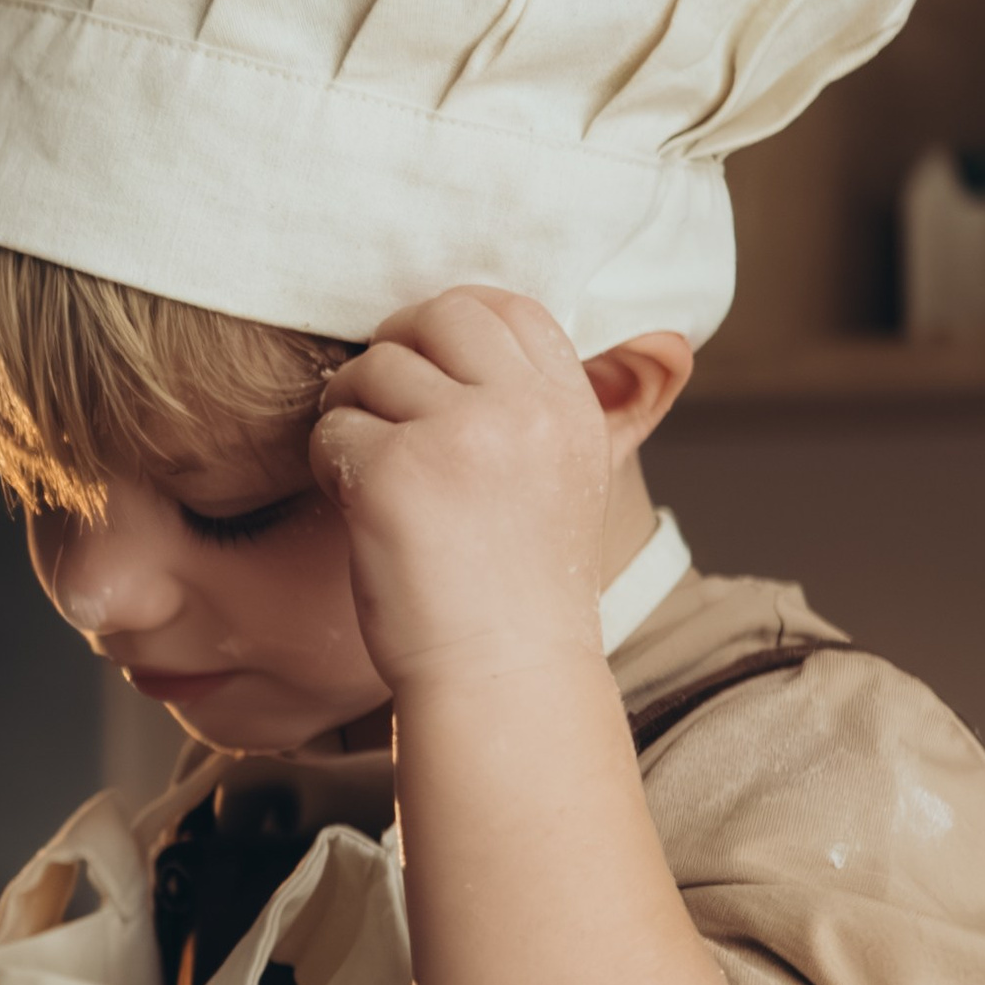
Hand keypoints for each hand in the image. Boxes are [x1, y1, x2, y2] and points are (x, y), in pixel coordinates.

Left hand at [310, 288, 609, 696]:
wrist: (503, 677)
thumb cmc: (522, 594)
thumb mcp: (573, 482)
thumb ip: (576, 410)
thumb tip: (655, 341)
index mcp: (569, 407)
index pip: (508, 307)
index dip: (453, 325)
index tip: (428, 372)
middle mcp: (520, 408)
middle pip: (436, 316)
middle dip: (394, 351)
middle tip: (379, 408)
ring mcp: (456, 434)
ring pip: (373, 369)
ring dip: (352, 412)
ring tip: (369, 474)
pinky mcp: (392, 470)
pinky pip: (333, 428)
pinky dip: (329, 464)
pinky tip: (356, 510)